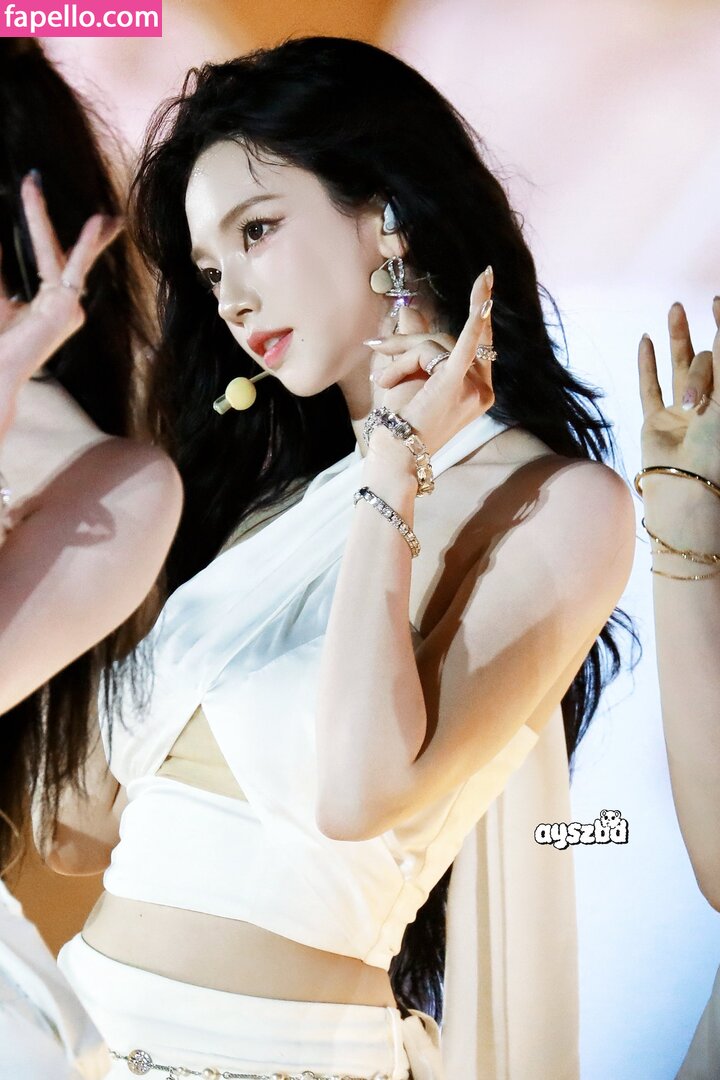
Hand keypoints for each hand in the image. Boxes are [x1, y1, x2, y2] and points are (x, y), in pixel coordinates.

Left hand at [0, 173, 122, 391]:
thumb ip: (0, 269)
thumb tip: (0, 239)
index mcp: (50, 302)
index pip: (51, 255)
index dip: (43, 222)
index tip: (35, 189)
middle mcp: (66, 306)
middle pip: (75, 257)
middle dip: (87, 231)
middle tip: (84, 199)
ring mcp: (70, 310)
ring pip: (78, 261)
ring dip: (91, 236)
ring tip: (103, 215)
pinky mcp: (68, 312)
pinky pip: (76, 271)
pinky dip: (84, 246)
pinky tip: (95, 225)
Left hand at [368, 266, 494, 456]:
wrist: (395, 456)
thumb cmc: (402, 425)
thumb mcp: (409, 378)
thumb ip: (415, 344)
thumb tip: (409, 308)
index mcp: (480, 391)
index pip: (464, 345)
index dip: (469, 316)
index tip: (485, 277)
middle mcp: (484, 390)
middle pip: (448, 340)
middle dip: (409, 343)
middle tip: (376, 348)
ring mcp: (475, 387)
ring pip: (436, 344)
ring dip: (400, 357)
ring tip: (382, 382)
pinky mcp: (457, 382)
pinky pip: (465, 341)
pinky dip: (476, 312)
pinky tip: (484, 288)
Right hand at [638, 298, 719, 483]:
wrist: (688, 482)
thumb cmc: (716, 443)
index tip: (716, 300)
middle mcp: (709, 404)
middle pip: (703, 364)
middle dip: (699, 369)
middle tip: (690, 361)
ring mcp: (681, 413)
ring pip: (678, 368)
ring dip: (677, 337)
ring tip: (674, 308)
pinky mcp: (656, 422)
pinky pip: (650, 389)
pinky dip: (647, 365)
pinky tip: (646, 340)